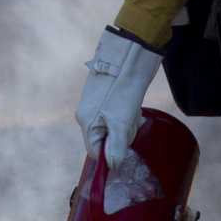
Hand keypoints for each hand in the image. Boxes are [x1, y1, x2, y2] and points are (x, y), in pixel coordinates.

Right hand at [75, 27, 163, 165]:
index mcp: (86, 122)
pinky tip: (133, 103)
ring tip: (134, 109)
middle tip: (132, 121)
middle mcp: (87, 115)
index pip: (96, 152)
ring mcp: (96, 105)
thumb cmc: (122, 90)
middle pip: (106, 139)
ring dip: (127, 122)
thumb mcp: (121, 122)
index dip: (112, 154)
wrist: (128, 55)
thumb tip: (113, 166)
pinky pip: (117, 113)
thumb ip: (116, 146)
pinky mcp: (106, 96)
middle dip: (122, 135)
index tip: (126, 144)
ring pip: (114, 126)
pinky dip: (128, 112)